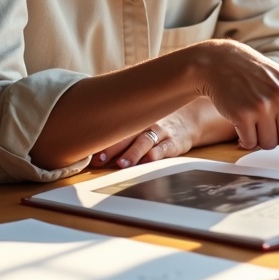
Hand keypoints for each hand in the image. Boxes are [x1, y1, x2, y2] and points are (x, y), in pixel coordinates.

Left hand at [90, 98, 215, 168]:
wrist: (192, 116)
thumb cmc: (157, 120)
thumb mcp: (141, 116)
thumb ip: (121, 123)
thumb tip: (91, 132)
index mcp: (135, 117)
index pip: (115, 127)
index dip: (101, 138)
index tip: (86, 149)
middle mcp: (146, 123)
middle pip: (126, 135)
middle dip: (112, 148)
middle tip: (99, 159)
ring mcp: (161, 133)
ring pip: (145, 142)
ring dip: (133, 153)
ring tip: (122, 163)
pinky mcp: (175, 143)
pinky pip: (165, 148)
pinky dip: (157, 153)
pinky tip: (150, 159)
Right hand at [185, 39, 278, 173]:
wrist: (223, 62)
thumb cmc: (256, 76)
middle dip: (277, 135)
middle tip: (265, 117)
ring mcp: (263, 106)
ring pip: (269, 145)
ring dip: (259, 137)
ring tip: (252, 116)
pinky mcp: (243, 114)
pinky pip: (250, 144)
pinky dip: (245, 139)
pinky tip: (240, 120)